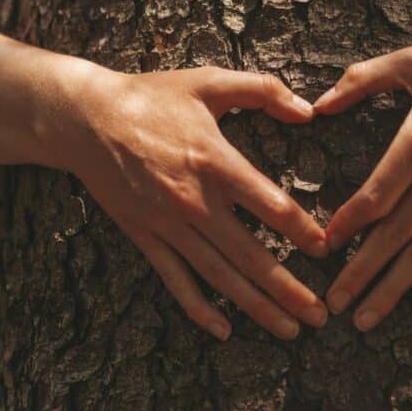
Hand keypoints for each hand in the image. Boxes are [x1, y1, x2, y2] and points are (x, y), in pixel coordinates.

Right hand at [69, 67, 330, 340]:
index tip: (326, 249)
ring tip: (289, 330)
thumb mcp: (208, 81)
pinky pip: (175, 280)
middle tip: (320, 315)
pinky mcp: (145, 236)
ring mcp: (168, 224)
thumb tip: (309, 110)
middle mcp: (194, 201)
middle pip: (250, 255)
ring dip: (256, 306)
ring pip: (219, 276)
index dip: (302, 229)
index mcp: (215, 161)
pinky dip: (199, 308)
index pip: (270, 204)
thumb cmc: (151, 97)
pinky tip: (223, 330)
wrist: (84, 119)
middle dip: (288, 288)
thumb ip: (262, 90)